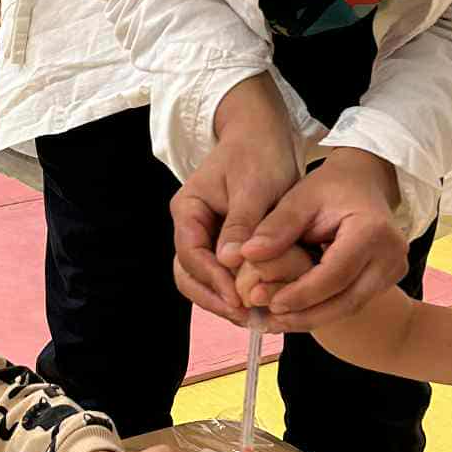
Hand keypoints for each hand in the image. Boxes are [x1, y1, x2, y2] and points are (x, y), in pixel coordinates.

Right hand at [170, 75, 300, 321]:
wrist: (263, 134)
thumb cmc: (258, 152)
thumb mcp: (254, 186)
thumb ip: (241, 224)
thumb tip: (228, 261)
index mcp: (188, 210)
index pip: (191, 254)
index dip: (213, 280)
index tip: (239, 299)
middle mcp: (191, 227)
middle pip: (189, 274)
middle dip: (214, 298)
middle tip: (245, 317)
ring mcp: (206, 237)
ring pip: (203, 279)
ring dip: (224, 300)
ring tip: (254, 318)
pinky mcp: (224, 244)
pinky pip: (223, 274)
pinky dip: (237, 290)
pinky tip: (260, 303)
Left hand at [237, 149, 409, 331]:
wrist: (363, 183)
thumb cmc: (330, 188)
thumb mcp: (300, 199)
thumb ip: (276, 227)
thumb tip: (247, 255)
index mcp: (372, 231)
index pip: (335, 274)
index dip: (302, 293)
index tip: (270, 303)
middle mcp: (391, 255)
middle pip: (346, 300)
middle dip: (304, 314)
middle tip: (267, 320)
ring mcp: (393, 270)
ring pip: (349, 307)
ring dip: (310, 318)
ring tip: (273, 321)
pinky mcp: (387, 280)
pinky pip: (351, 302)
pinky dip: (321, 310)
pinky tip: (292, 313)